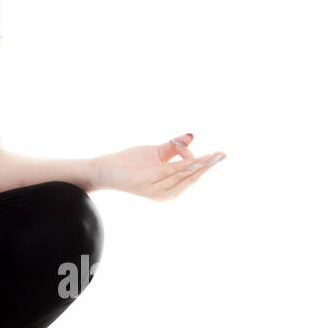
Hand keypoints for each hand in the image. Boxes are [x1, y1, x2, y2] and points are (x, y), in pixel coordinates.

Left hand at [90, 133, 225, 199]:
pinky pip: (170, 173)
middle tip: (223, 155)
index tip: (214, 152)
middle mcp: (165, 193)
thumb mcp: (157, 153)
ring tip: (213, 157)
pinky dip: (183, 167)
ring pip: (183, 175)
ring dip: (199, 166)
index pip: (192, 175)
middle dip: (208, 166)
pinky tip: (194, 161)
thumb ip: (175, 146)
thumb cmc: (131, 162)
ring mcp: (157, 189)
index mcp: (169, 188)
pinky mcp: (149, 181)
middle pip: (191, 178)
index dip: (202, 163)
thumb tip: (191, 135)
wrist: (105, 169)